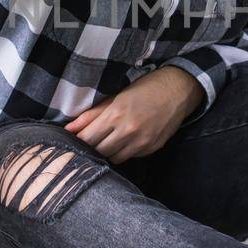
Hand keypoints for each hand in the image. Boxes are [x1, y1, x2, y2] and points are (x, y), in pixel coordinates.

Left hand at [64, 65, 202, 162]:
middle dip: (92, 148)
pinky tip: (125, 141)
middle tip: (90, 141)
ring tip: (108, 141)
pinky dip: (124, 151)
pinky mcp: (152, 148)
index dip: (78, 141)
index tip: (74, 139)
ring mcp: (142, 142)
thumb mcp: (115, 97)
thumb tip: (69, 129)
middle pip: (99, 152)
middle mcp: (128, 130)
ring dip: (108, 152)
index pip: (87, 139)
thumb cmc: (144, 89)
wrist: (178, 90)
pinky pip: (130, 157)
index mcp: (116, 114)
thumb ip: (91, 115)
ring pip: (114, 159)